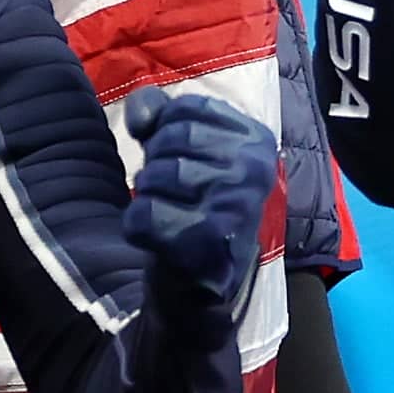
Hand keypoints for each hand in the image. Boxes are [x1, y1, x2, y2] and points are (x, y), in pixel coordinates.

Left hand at [121, 85, 277, 320]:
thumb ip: (159, 114)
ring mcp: (235, 207)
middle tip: (172, 193)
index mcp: (256, 139)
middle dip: (156, 164)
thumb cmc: (191, 205)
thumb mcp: (182, 149)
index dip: (164, 131)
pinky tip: (158, 238)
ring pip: (157, 175)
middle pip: (171, 139)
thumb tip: (143, 114)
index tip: (178, 158)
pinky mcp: (208, 244)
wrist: (202, 284)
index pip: (187, 108)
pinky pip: (144, 215)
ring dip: (147, 195)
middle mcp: (255, 169)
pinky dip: (137, 226)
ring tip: (168, 213)